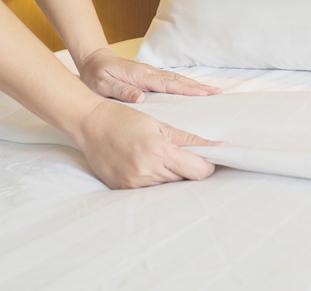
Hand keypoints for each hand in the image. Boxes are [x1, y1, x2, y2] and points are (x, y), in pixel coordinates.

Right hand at [76, 99, 222, 188]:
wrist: (90, 124)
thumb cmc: (126, 120)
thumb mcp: (161, 125)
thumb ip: (191, 140)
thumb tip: (219, 148)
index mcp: (159, 150)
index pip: (197, 171)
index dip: (207, 166)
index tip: (206, 159)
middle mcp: (146, 170)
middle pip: (185, 180)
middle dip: (189, 169)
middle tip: (181, 155)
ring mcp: (133, 182)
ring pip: (168, 186)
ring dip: (172, 175)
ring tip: (159, 158)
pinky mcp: (123, 189)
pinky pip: (150, 190)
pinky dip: (155, 180)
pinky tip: (147, 165)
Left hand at [77, 47, 220, 102]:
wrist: (93, 61)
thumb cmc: (97, 75)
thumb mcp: (103, 85)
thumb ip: (122, 90)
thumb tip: (141, 99)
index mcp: (142, 77)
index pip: (169, 84)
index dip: (188, 90)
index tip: (205, 94)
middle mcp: (150, 73)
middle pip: (179, 80)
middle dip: (199, 87)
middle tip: (218, 93)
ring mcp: (151, 74)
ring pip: (177, 80)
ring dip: (195, 86)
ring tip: (212, 92)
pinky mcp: (150, 76)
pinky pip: (172, 81)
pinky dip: (185, 85)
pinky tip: (193, 90)